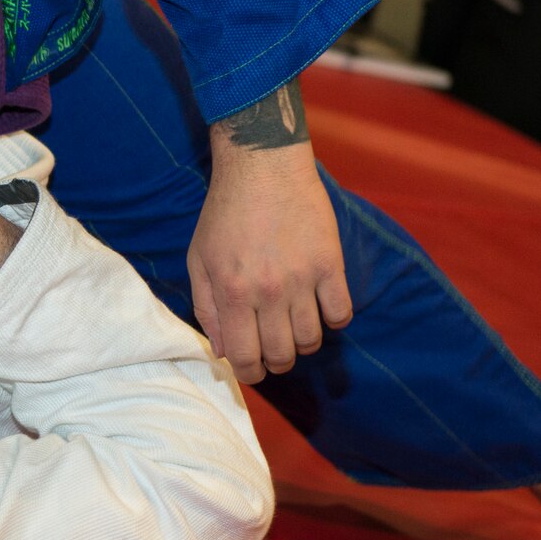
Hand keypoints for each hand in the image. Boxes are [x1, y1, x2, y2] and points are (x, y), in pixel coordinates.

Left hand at [186, 138, 351, 382]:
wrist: (262, 167)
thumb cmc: (225, 213)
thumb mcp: (198, 259)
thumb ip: (206, 308)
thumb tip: (221, 350)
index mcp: (232, 292)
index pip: (243, 356)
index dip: (248, 373)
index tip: (252, 369)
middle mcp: (268, 291)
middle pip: (281, 355)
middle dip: (276, 362)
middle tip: (274, 351)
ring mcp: (302, 279)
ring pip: (311, 340)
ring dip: (303, 343)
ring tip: (294, 327)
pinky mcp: (331, 264)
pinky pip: (341, 313)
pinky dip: (333, 319)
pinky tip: (321, 307)